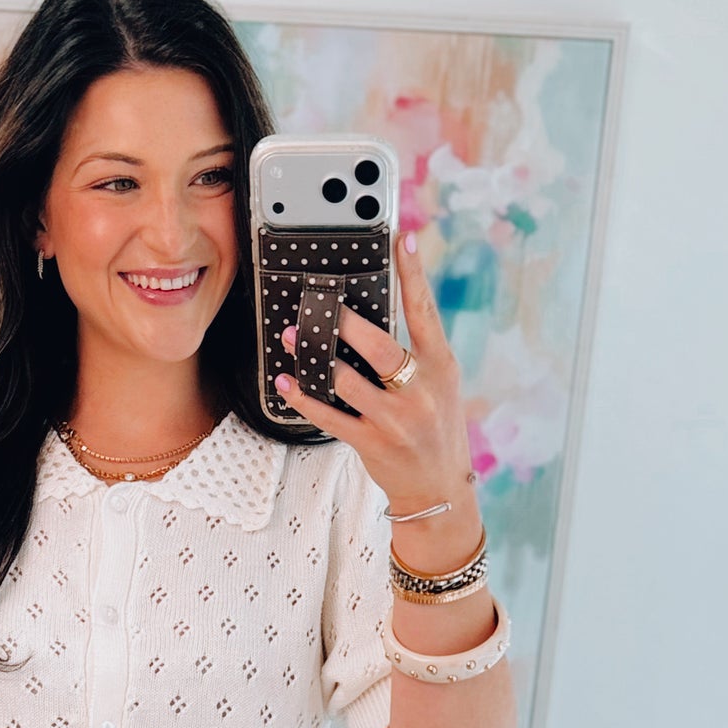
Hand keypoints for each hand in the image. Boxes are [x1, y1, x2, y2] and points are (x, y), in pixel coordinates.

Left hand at [275, 234, 478, 556]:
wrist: (439, 489)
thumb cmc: (434, 428)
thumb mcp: (440, 384)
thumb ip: (416, 351)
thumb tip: (372, 316)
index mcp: (440, 365)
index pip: (425, 311)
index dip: (413, 273)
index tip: (402, 238)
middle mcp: (420, 389)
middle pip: (378, 345)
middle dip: (344, 322)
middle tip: (319, 301)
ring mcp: (396, 419)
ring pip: (347, 380)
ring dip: (315, 358)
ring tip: (292, 337)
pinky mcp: (372, 442)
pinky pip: (329, 416)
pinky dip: (303, 398)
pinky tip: (287, 382)